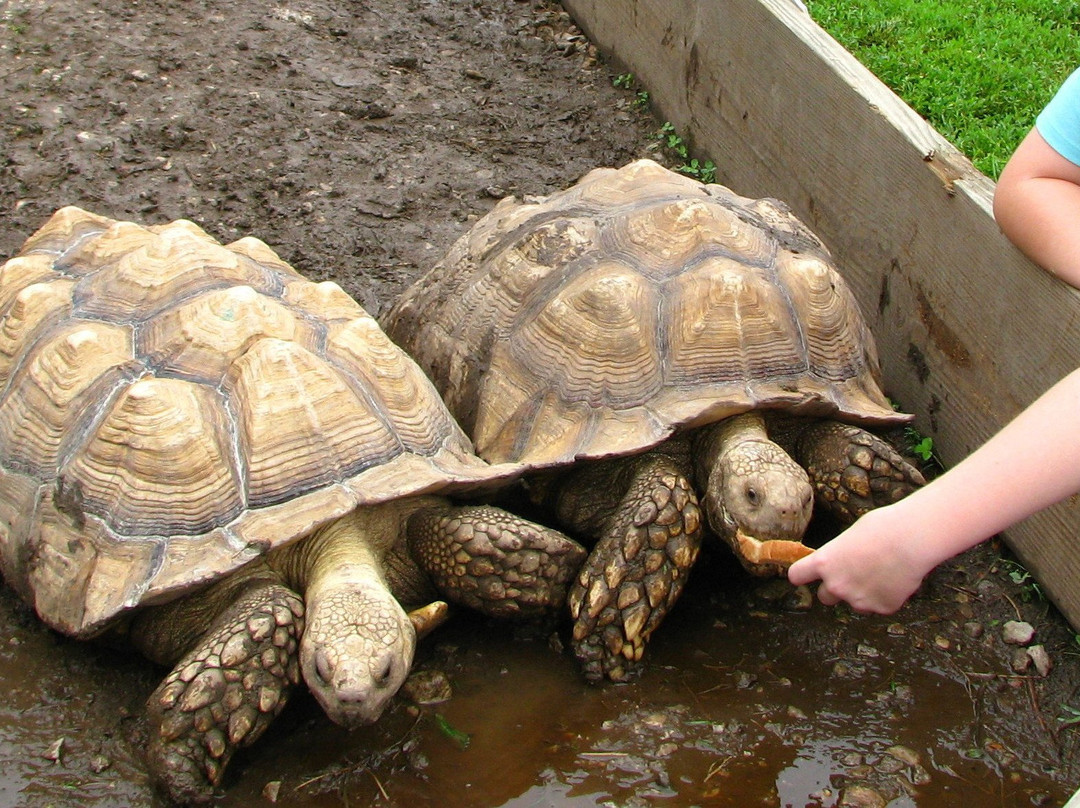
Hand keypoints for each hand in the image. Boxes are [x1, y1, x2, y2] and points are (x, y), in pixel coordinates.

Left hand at [787, 505, 931, 613]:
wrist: (912, 539)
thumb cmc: (883, 528)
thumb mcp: (850, 536)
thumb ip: (839, 554)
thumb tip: (842, 561)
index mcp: (824, 563)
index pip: (797, 576)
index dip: (802, 575)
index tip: (807, 574)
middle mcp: (836, 585)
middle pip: (825, 597)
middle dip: (836, 588)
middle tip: (854, 575)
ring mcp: (858, 600)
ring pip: (855, 603)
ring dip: (863, 594)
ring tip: (882, 572)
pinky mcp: (881, 608)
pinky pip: (879, 605)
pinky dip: (886, 597)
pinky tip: (896, 579)